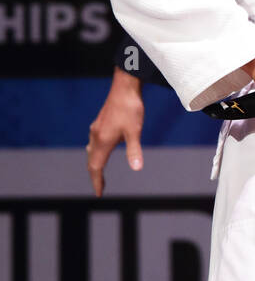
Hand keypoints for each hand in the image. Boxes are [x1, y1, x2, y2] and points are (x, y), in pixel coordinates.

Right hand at [86, 67, 144, 196]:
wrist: (124, 86)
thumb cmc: (130, 108)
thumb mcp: (135, 131)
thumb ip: (134, 151)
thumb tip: (137, 169)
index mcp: (102, 140)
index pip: (96, 167)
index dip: (97, 181)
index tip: (99, 194)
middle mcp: (96, 135)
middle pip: (92, 161)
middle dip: (95, 175)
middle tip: (100, 188)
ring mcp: (96, 128)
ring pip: (92, 151)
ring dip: (94, 164)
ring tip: (99, 173)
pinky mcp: (100, 123)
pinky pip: (94, 143)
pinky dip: (96, 153)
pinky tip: (102, 150)